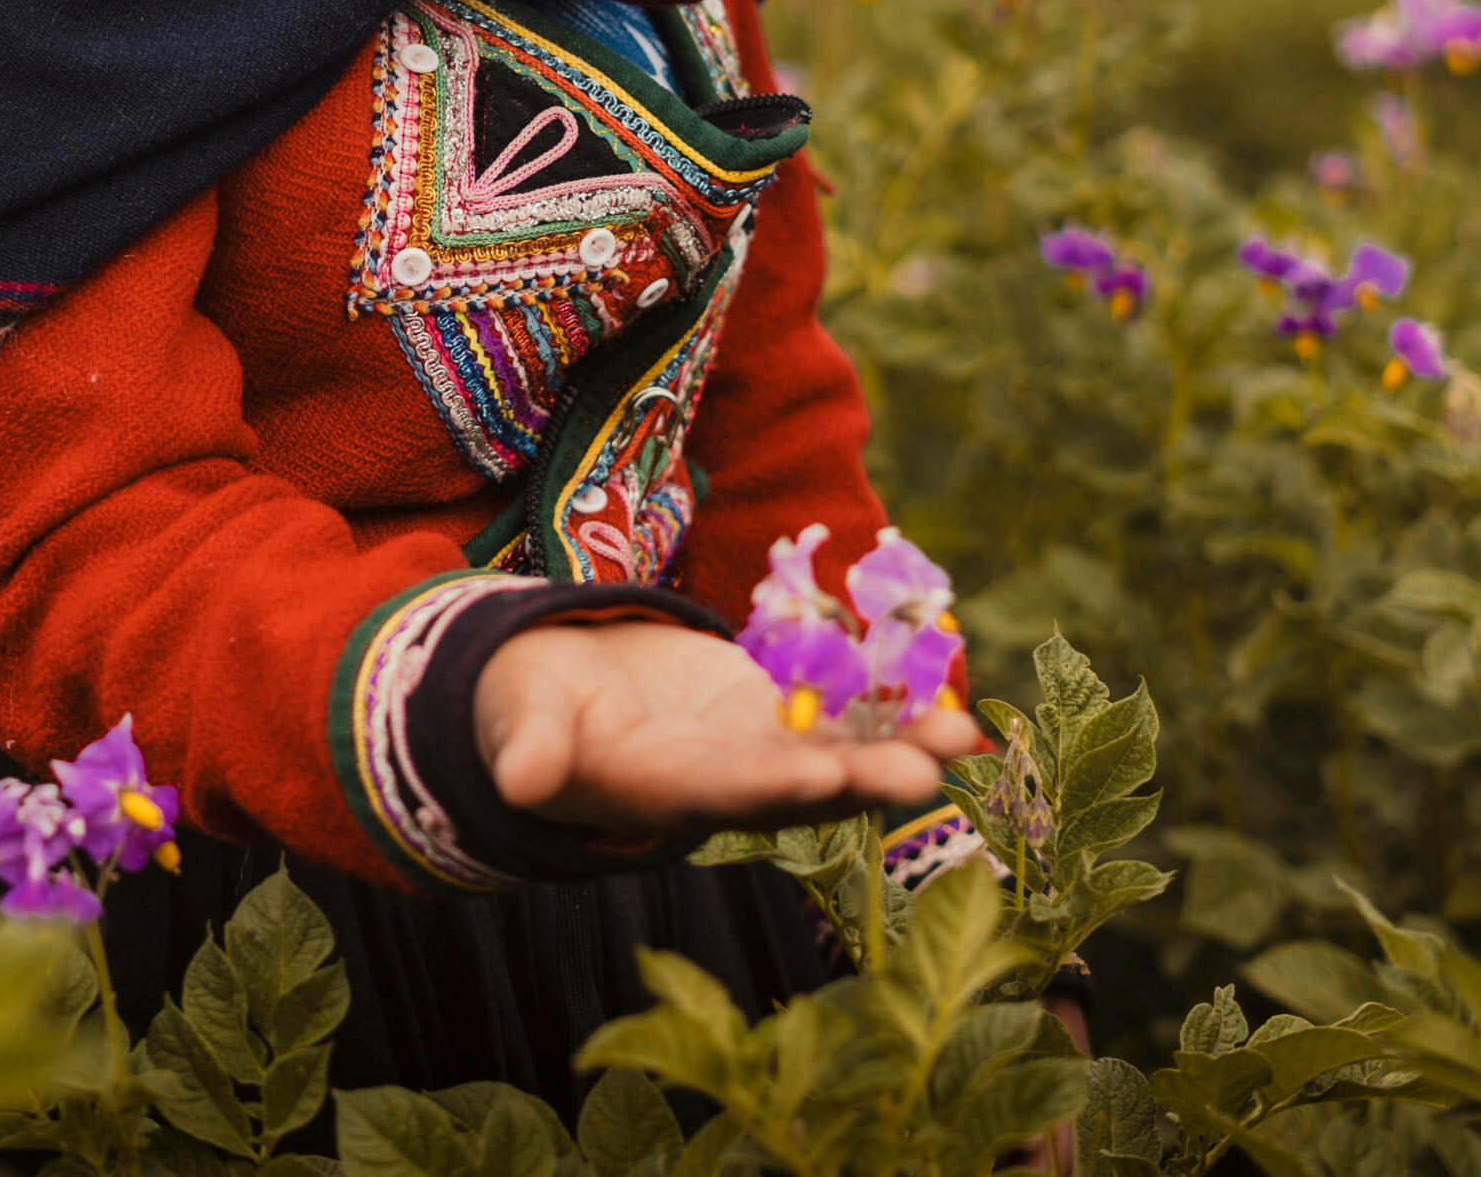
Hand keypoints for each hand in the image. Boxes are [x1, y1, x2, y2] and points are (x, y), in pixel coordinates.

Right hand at [474, 620, 980, 833]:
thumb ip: (530, 749)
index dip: (771, 784)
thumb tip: (519, 779)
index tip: (823, 774)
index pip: (721, 792)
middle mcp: (722, 780)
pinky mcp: (774, 710)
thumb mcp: (522, 719)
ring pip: (838, 754)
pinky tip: (949, 698)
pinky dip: (893, 707)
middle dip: (861, 779)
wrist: (559, 687)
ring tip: (960, 735)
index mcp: (659, 787)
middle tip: (922, 774)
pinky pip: (842, 711)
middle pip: (799, 786)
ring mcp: (756, 747)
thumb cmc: (530, 702)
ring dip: (899, 748)